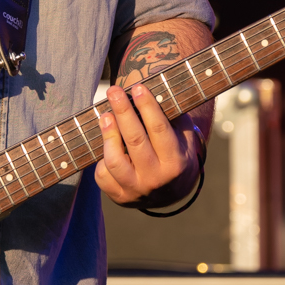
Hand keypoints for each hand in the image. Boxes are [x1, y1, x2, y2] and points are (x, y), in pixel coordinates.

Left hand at [94, 83, 202, 207]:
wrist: (171, 192)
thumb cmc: (175, 153)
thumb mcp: (183, 136)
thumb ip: (172, 116)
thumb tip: (151, 89)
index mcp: (175, 162)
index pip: (159, 129)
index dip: (147, 106)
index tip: (137, 87)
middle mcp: (156, 178)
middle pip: (135, 141)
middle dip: (123, 112)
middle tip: (113, 91)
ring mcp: (136, 190)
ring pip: (115, 161)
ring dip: (108, 135)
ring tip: (105, 115)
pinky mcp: (119, 197)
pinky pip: (103, 176)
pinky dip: (101, 158)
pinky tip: (106, 144)